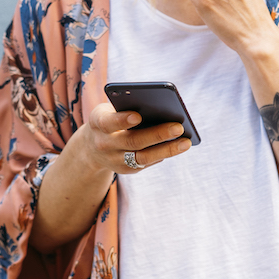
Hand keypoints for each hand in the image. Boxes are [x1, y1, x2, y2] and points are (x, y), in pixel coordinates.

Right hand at [73, 102, 191, 173]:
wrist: (92, 147)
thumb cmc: (109, 119)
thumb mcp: (110, 110)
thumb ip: (127, 108)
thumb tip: (161, 111)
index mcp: (98, 123)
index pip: (108, 122)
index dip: (122, 120)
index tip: (138, 116)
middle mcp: (104, 144)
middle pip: (132, 141)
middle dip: (157, 134)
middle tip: (178, 127)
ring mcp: (114, 160)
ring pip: (143, 157)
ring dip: (166, 150)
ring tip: (186, 142)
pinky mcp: (126, 169)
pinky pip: (147, 163)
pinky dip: (163, 154)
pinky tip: (178, 147)